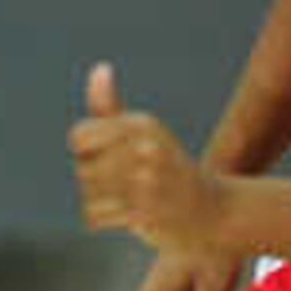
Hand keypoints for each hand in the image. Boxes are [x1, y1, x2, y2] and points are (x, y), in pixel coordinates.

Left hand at [70, 62, 225, 253]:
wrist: (212, 212)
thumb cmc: (168, 170)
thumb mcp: (143, 133)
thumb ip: (111, 106)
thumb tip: (99, 68)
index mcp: (142, 124)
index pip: (78, 137)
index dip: (86, 153)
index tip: (113, 159)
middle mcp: (146, 147)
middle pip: (82, 168)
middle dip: (96, 182)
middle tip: (129, 185)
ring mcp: (147, 180)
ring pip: (87, 193)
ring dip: (101, 202)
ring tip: (130, 200)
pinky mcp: (145, 211)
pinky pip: (94, 217)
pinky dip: (104, 222)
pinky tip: (129, 216)